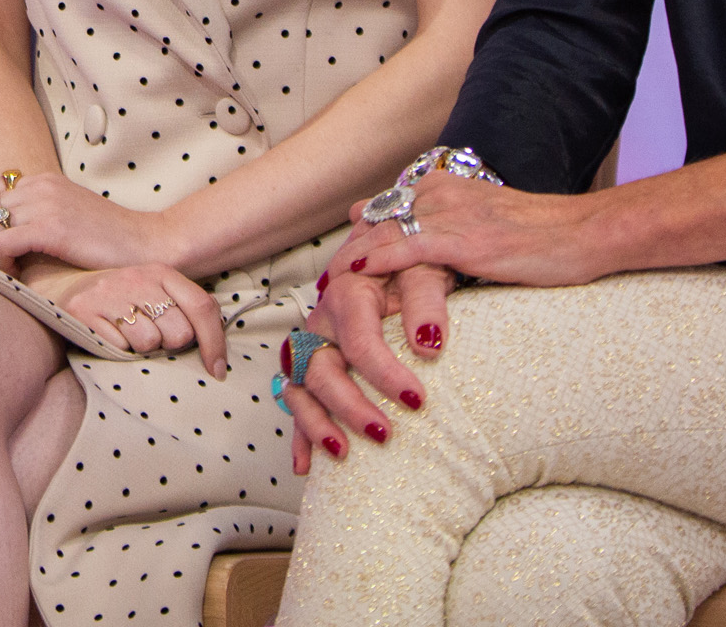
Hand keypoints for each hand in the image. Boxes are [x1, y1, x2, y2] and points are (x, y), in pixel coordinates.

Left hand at [0, 169, 177, 276]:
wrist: (150, 244)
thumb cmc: (110, 242)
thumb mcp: (68, 217)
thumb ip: (38, 216)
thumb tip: (0, 234)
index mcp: (42, 180)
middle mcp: (39, 186)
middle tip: (0, 268)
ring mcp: (45, 204)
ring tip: (10, 275)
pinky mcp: (52, 227)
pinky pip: (2, 243)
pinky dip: (2, 264)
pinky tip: (20, 277)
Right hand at [24, 261, 228, 375]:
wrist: (60, 282)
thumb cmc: (117, 295)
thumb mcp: (154, 290)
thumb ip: (184, 308)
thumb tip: (217, 352)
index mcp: (160, 271)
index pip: (202, 307)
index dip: (215, 343)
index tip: (217, 370)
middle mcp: (136, 278)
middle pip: (179, 333)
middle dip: (169, 344)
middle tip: (151, 335)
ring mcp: (109, 294)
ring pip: (148, 343)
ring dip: (140, 347)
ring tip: (126, 333)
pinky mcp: (83, 311)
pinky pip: (118, 349)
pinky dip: (116, 349)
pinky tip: (107, 334)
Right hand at [281, 262, 452, 472]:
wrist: (397, 259)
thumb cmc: (414, 267)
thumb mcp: (426, 271)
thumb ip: (427, 302)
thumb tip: (429, 344)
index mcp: (347, 293)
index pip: (359, 340)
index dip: (385, 374)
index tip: (418, 401)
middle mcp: (322, 321)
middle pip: (319, 368)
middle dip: (349, 406)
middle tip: (385, 434)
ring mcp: (312, 345)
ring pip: (298, 387)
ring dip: (316, 424)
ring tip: (342, 454)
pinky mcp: (312, 366)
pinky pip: (296, 401)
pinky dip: (300, 434)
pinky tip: (307, 466)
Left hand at [341, 172, 609, 289]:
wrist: (586, 232)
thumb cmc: (543, 236)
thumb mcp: (483, 223)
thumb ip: (446, 227)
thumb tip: (415, 243)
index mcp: (442, 186)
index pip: (385, 211)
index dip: (359, 241)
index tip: (337, 269)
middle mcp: (439, 192)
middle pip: (376, 223)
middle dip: (348, 255)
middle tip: (322, 286)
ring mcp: (450, 213)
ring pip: (384, 234)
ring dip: (353, 262)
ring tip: (327, 289)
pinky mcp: (464, 239)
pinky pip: (409, 249)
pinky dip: (380, 262)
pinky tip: (358, 274)